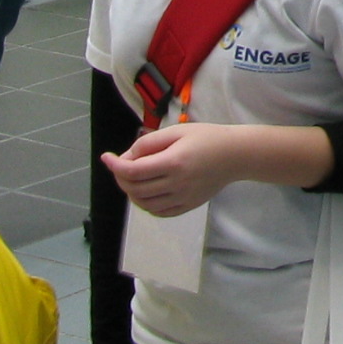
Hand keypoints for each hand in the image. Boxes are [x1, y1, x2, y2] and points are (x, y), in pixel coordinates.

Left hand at [104, 123, 246, 215]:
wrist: (236, 155)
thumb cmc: (207, 137)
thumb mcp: (178, 131)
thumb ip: (150, 142)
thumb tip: (127, 157)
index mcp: (174, 162)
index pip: (134, 171)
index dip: (115, 165)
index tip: (106, 156)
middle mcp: (177, 184)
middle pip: (135, 188)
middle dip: (120, 177)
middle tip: (119, 165)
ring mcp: (182, 198)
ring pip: (144, 203)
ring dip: (130, 192)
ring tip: (131, 178)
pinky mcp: (187, 206)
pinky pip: (159, 212)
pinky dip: (145, 204)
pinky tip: (145, 192)